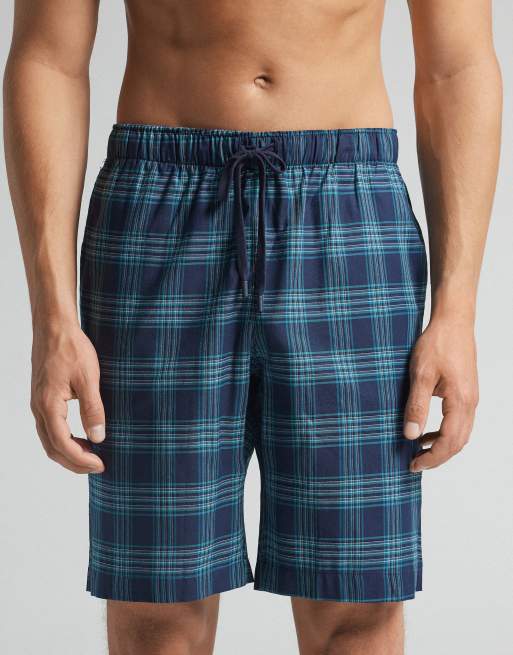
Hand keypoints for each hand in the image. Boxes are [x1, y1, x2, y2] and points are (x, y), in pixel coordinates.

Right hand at [30, 321, 104, 473]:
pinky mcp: (42, 398)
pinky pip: (49, 428)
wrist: (54, 327)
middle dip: (74, 462)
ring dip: (69, 452)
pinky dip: (64, 440)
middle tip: (98, 466)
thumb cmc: (71, 348)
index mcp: (49, 405)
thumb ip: (93, 409)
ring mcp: (38, 403)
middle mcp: (39, 408)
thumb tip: (98, 437)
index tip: (101, 465)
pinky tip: (81, 437)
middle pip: (52, 448)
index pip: (62, 444)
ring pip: (49, 439)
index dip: (81, 460)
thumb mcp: (89, 378)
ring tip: (92, 456)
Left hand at [403, 317, 478, 471]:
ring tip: (419, 451)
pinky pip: (459, 422)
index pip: (449, 442)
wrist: (453, 322)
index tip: (413, 465)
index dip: (432, 458)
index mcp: (460, 401)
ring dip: (442, 446)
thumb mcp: (420, 375)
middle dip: (437, 457)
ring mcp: (471, 398)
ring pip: (461, 433)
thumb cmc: (437, 344)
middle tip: (415, 464)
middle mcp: (470, 403)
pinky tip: (428, 431)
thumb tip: (411, 435)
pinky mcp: (466, 392)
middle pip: (458, 442)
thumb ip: (416, 406)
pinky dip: (445, 433)